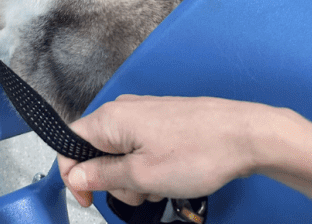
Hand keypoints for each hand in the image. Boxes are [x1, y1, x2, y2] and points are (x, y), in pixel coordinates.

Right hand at [58, 96, 261, 206]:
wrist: (242, 135)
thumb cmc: (197, 152)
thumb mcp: (142, 175)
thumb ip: (103, 175)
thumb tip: (74, 176)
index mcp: (110, 119)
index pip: (69, 143)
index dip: (72, 176)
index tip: (88, 201)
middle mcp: (122, 110)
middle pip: (95, 152)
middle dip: (112, 181)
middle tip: (140, 193)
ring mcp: (142, 114)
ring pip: (120, 154)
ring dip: (134, 178)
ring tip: (161, 186)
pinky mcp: (159, 121)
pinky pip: (139, 149)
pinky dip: (148, 168)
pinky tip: (170, 175)